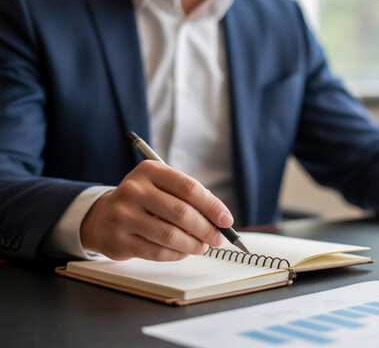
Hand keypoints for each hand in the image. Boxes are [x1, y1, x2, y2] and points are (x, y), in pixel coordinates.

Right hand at [80, 160, 232, 260]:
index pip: (189, 188)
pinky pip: (156, 251)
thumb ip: (189, 199)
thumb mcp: (163, 189)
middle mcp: (134, 189)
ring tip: (202, 246)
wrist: (104, 216)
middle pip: (181, 212)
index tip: (226, 220)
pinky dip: (176, 254)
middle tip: (218, 239)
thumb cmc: (145, 202)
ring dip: (193, 244)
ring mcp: (122, 214)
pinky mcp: (118, 239)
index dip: (212, 206)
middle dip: (206, 229)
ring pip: (170, 235)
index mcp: (150, 171)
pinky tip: (183, 252)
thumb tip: (220, 220)